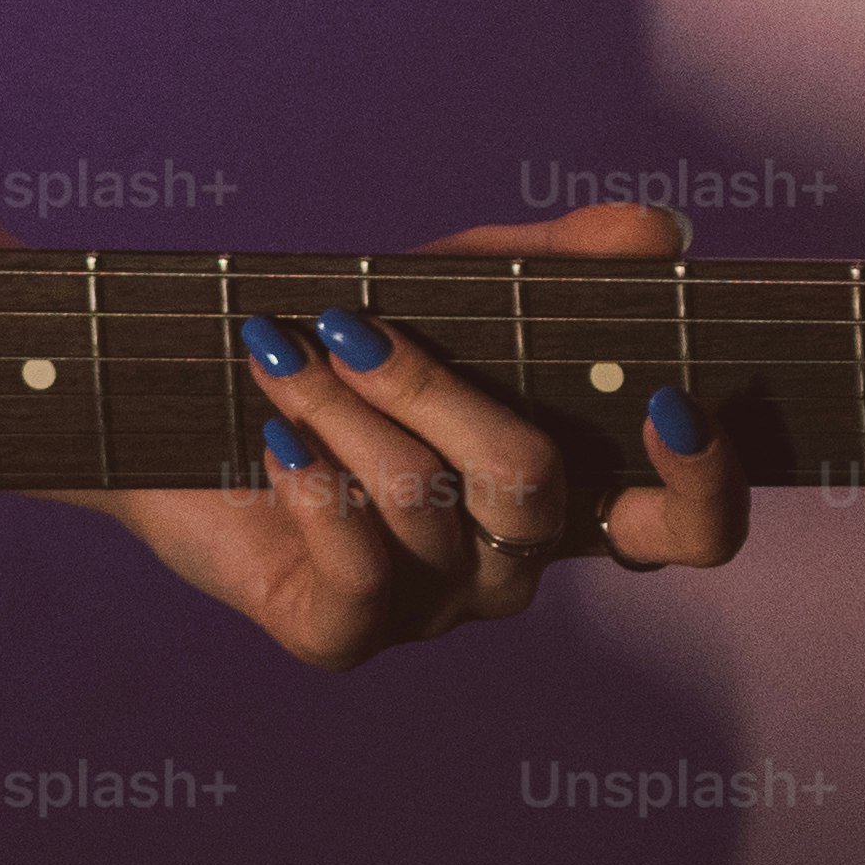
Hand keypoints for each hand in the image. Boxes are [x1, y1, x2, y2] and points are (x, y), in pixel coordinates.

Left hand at [109, 200, 751, 666]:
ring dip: (340, 410)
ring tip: (276, 350)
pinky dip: (311, 484)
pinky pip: (359, 572)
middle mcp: (511, 565)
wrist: (161, 407)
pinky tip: (271, 433)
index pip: (686, 531)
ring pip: (427, 506)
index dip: (703, 485)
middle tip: (354, 328)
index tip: (671, 400)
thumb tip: (657, 228)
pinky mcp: (340, 636)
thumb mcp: (433, 288)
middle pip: (534, 490)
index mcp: (561, 496)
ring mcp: (431, 609)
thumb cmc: (327, 351)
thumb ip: (542, 264)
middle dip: (440, 395)